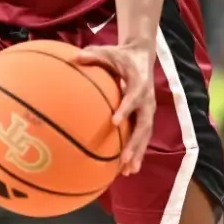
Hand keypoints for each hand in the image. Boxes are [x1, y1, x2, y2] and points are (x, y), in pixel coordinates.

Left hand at [75, 40, 155, 176]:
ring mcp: (148, 110)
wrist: (142, 55)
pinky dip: (137, 152)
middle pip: (144, 124)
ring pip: (145, 135)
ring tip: (129, 171)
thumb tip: (74, 56)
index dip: (126, 109)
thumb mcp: (108, 52)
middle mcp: (147, 99)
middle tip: (125, 159)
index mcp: (139, 83)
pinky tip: (127, 168)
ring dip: (138, 153)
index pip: (134, 97)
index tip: (114, 122)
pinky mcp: (146, 116)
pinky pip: (143, 136)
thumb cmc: (121, 56)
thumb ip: (93, 55)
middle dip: (135, 143)